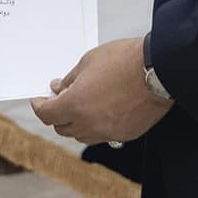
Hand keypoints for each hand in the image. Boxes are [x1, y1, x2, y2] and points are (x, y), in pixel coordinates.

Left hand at [30, 37, 170, 144]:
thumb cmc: (123, 61)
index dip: (39, 106)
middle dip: (57, 114)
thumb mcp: (88, 61)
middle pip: (62, 128)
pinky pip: (102, 136)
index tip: (39, 100)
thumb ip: (70, 79)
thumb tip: (58, 88)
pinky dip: (95, 126)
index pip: (46, 115)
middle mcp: (88, 124)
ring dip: (75, 123)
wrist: (158, 71)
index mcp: (74, 105)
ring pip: (81, 135)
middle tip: (60, 99)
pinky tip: (101, 111)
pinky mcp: (125, 135)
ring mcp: (107, 133)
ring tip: (81, 105)